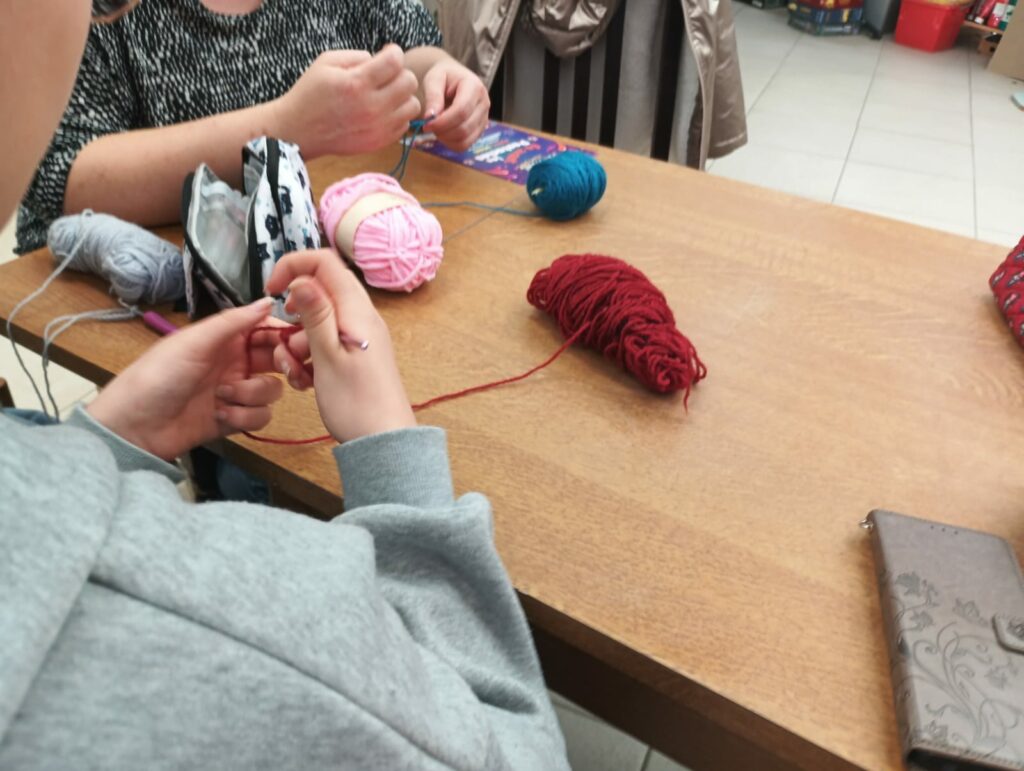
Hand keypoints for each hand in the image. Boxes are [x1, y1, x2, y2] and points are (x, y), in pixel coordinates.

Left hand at [86, 299, 284, 460]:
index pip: (267, 330)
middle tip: (280, 370)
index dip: (285, 335)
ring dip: (252, 395)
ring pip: (272, 390)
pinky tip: (220, 416)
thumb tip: (269, 301)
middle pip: (278, 360)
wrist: (134, 426)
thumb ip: (234, 322)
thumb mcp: (194, 342)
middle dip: (283, 366)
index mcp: (225, 338)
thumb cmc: (158, 376)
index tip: (296, 343)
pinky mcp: (235, 419)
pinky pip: (261, 416)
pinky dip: (244, 417)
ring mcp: (236, 392)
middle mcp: (235, 362)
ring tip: (223, 397)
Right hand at [265, 250, 415, 443]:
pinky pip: (325, 344)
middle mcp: (361, 318)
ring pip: (317, 323)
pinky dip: (309, 357)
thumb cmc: (358, 403)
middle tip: (285, 345)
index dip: (293, 267)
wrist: (383, 442)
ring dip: (297, 343)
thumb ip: (314, 314)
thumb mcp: (327, 356)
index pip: (323, 263)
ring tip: (296, 373)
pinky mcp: (356, 356)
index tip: (272, 291)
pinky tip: (306, 381)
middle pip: (318, 294)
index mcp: (356, 310)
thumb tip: (302, 278)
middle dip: (293, 316)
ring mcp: (359, 337)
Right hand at [271, 45, 420, 157]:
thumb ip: (357, 56)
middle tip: (385, 76)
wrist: (299, 131)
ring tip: (386, 95)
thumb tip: (380, 60)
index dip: (394, 52)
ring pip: (413, 105)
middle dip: (400, 73)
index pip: (396, 61)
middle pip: (410, 82)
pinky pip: (405, 124)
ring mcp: (378, 127)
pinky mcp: (379, 142)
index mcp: (357, 84)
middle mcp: (372, 107)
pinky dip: (397, 115)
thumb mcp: (326, 62)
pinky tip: (381, 111)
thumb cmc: (311, 93)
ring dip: (402, 96)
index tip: (386, 54)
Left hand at [421, 56, 489, 150]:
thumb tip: (430, 117)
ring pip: (465, 140)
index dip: (443, 122)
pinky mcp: (480, 130)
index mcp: (474, 86)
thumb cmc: (444, 77)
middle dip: (443, 132)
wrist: (454, 78)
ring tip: (436, 128)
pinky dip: (451, 144)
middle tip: (428, 126)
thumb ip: (433, 96)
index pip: (461, 111)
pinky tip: (443, 133)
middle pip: (464, 128)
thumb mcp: (434, 79)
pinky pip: (465, 145)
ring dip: (446, 139)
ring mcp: (484, 118)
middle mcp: (484, 103)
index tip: (426, 124)